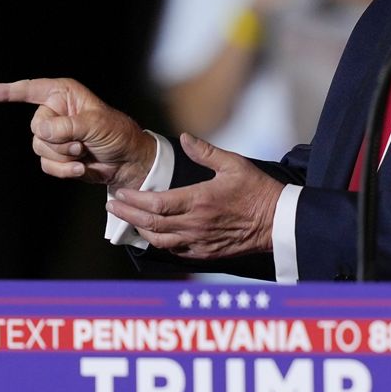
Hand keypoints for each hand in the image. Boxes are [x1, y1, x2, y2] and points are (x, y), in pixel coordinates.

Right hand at [0, 78, 156, 188]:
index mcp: (64, 94)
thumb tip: (42, 131)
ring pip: (39, 147)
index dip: (7, 91)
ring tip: (83, 153)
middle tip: (81, 143)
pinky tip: (80, 168)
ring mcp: (55, 134)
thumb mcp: (96, 125)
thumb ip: (68, 126)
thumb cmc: (118, 134)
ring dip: (62, 156)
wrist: (127, 161)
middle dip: (58, 140)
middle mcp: (55, 112)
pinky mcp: (57, 155)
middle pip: (36, 127)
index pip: (30, 89)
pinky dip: (62, 169)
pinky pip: (45, 164)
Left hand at [107, 133, 283, 259]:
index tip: (119, 194)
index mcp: (199, 200)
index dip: (133, 201)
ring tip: (129, 220)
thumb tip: (185, 138)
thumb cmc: (258, 191)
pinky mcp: (206, 252)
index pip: (155, 204)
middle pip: (151, 224)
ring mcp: (199, 241)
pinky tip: (155, 235)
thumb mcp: (234, 164)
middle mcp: (195, 224)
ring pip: (160, 241)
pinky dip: (160, 243)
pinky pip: (176, 251)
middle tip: (112, 207)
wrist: (278, 222)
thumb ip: (205, 152)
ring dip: (141, 231)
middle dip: (127, 216)